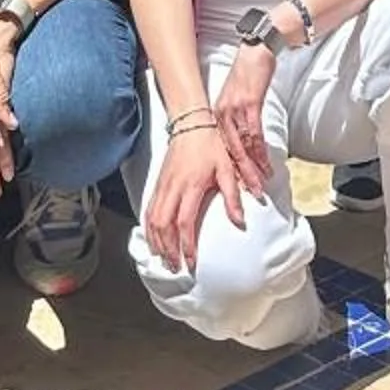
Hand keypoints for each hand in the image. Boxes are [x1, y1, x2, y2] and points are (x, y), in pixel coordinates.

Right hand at [143, 121, 247, 271]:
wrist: (191, 123)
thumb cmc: (210, 144)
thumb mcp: (227, 167)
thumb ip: (232, 195)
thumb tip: (240, 220)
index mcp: (190, 186)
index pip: (184, 222)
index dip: (186, 245)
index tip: (191, 262)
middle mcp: (172, 188)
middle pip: (163, 226)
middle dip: (168, 250)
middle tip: (175, 267)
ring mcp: (162, 185)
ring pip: (153, 219)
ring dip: (157, 242)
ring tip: (164, 259)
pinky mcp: (157, 183)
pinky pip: (149, 210)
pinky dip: (149, 228)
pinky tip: (154, 239)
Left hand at [213, 41, 276, 192]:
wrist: (256, 49)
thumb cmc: (249, 72)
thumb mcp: (237, 97)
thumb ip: (237, 118)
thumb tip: (244, 140)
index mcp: (218, 114)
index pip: (222, 148)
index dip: (231, 170)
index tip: (238, 187)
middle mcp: (222, 114)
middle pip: (230, 153)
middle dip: (241, 176)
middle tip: (251, 194)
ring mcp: (235, 110)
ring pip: (242, 147)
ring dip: (253, 169)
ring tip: (261, 185)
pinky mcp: (249, 104)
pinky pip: (255, 135)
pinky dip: (261, 152)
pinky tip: (267, 164)